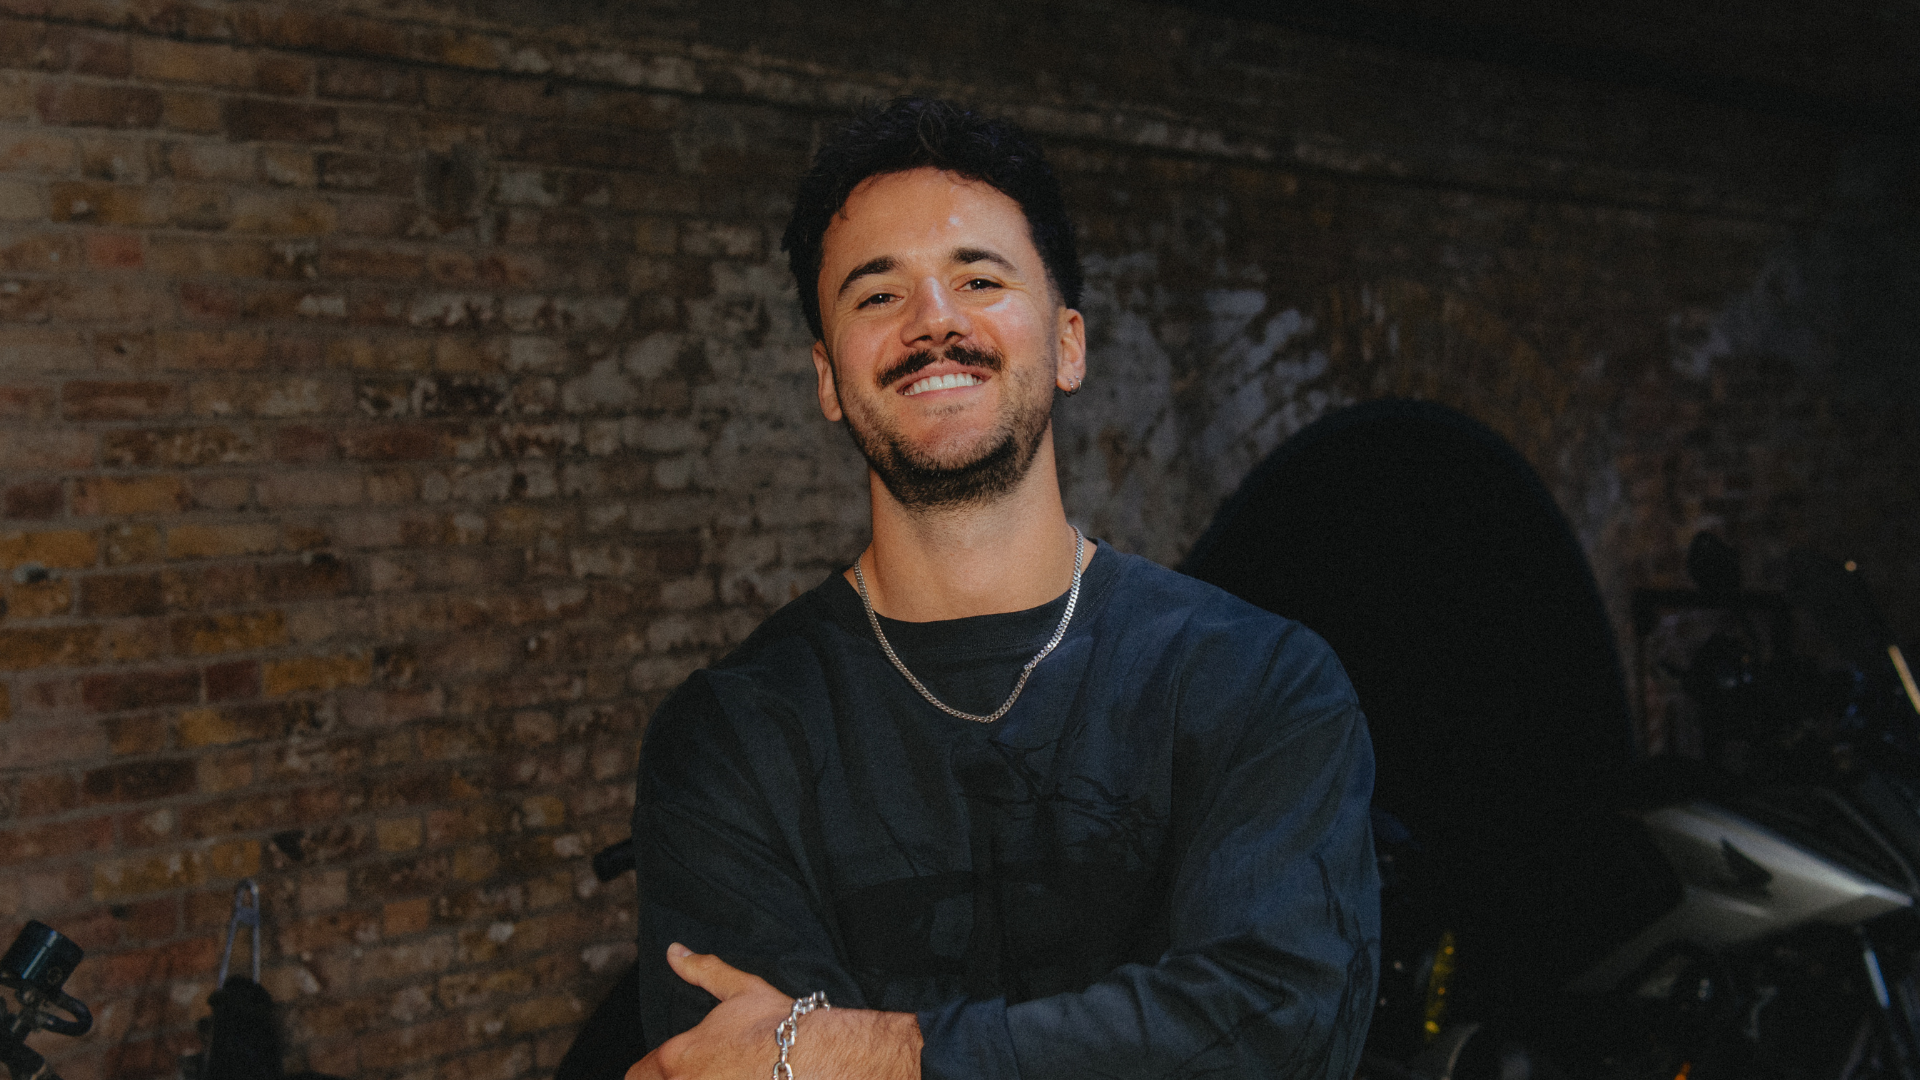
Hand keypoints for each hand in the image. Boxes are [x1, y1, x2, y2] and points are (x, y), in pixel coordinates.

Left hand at [627, 943, 792, 1079]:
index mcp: (675, 1059)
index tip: (672, 1068)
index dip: (652, 1071)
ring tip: (719, 1077)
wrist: (814, 1057)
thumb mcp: (739, 989)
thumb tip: (675, 952)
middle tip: (700, 1072)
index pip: (637, 1075)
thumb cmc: (776, 1025)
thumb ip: (702, 971)